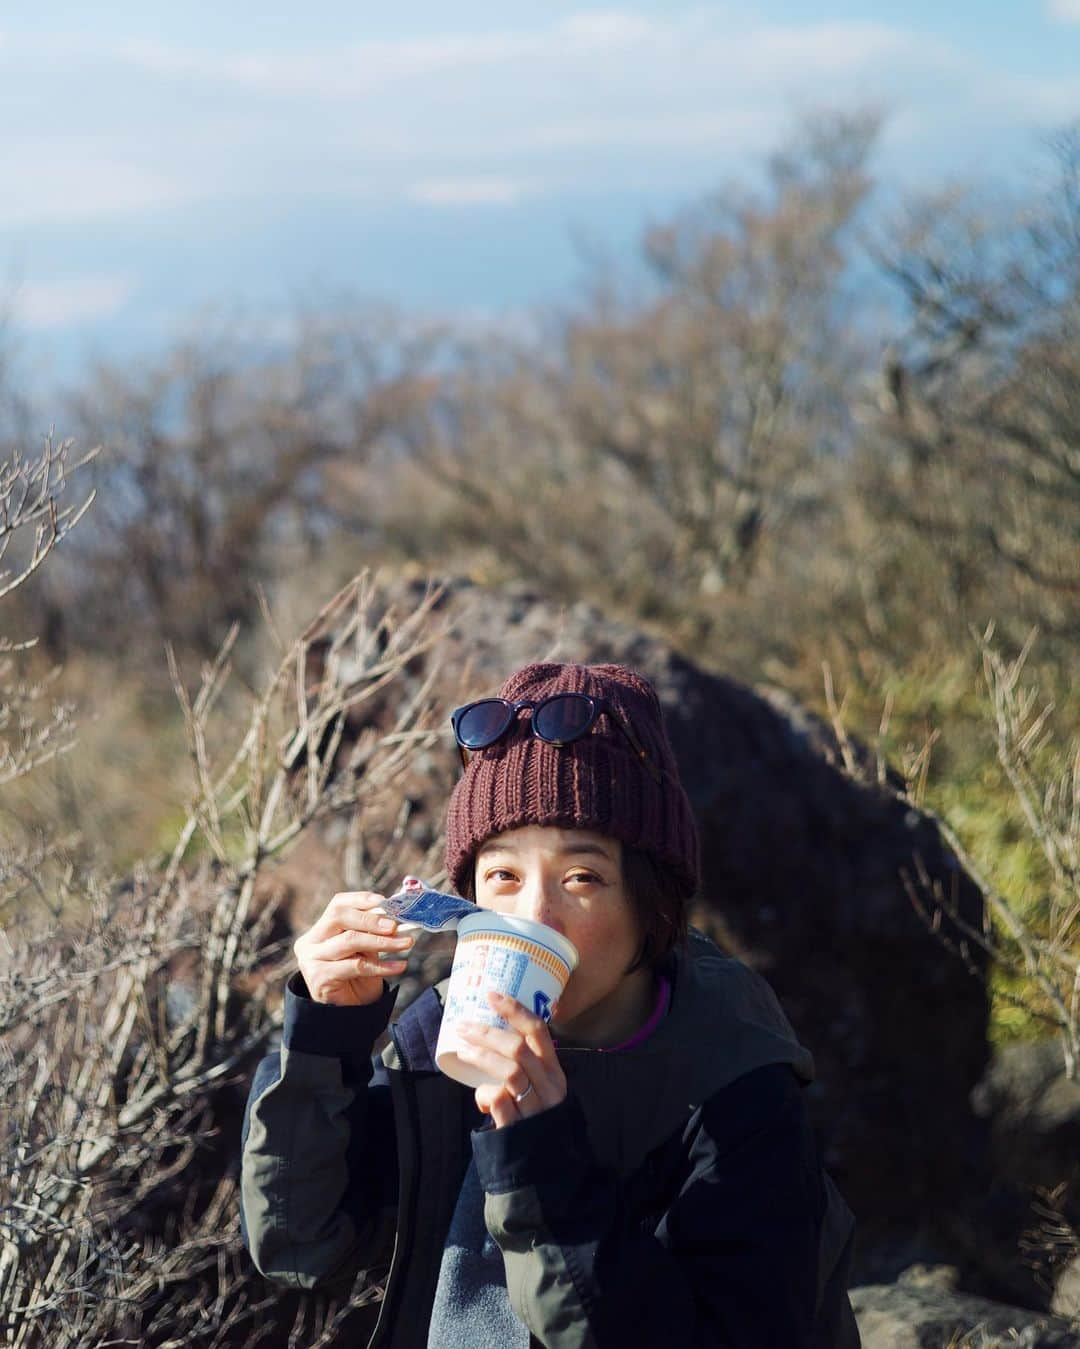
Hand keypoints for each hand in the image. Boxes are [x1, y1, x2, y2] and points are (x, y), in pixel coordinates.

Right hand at [293, 891, 414, 1005]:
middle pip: (339, 917)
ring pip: (349, 941)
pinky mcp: (319, 977)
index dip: (361, 900)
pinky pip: (355, 966)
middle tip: (395, 925)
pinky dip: (382, 966)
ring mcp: (311, 959)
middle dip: (370, 919)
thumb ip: (374, 931)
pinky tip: (400, 966)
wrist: (349, 1013)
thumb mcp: (366, 949)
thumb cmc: (358, 977)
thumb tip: (396, 913)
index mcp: (320, 930)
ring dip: (382, 941)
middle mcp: (311, 942)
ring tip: (406, 943)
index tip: (385, 902)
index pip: (338, 904)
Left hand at [456, 990, 566, 1126]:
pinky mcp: (519, 1126)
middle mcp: (550, 1087)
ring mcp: (536, 1107)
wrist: (543, 1163)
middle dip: (487, 1033)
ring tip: (463, 1051)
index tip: (491, 996)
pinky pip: (499, 1101)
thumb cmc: (536, 1117)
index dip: (514, 1010)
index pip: (538, 1031)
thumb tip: (493, 1034)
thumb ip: (526, 1066)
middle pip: (518, 1049)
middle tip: (464, 1027)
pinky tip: (481, 1098)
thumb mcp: (542, 1088)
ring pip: (509, 1072)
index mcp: (555, 1072)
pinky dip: (485, 1096)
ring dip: (482, 1057)